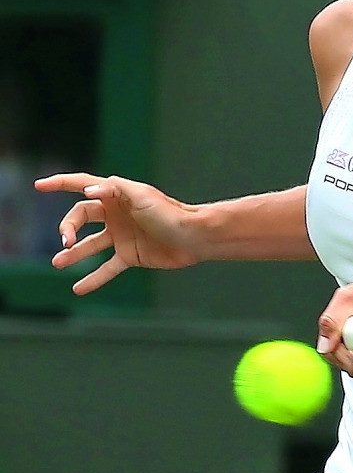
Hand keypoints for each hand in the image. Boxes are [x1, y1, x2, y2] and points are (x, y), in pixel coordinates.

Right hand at [34, 173, 198, 295]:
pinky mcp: (130, 256)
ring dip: (73, 254)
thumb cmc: (170, 212)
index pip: (83, 185)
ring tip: (58, 262)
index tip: (39, 186)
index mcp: (117, 195)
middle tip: (65, 242)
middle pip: (81, 217)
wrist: (194, 237)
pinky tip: (78, 288)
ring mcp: (122, 236)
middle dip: (68, 227)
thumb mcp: (141, 196)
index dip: (61, 184)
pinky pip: (106, 268)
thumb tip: (88, 190)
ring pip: (89, 245)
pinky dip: (93, 279)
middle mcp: (116, 215)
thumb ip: (114, 189)